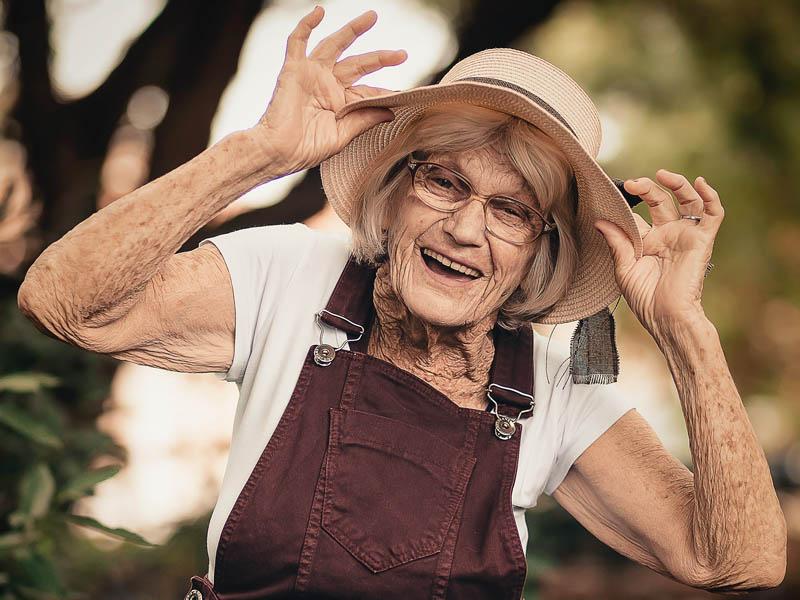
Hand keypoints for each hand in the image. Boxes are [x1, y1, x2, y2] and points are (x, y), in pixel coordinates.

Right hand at [249, 6, 406, 177]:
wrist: (279, 151)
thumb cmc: (307, 149)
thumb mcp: (343, 135)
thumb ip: (365, 119)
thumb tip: (391, 110)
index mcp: (341, 102)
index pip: (368, 91)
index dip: (385, 92)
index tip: (404, 94)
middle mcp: (328, 84)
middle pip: (359, 64)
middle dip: (380, 58)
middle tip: (402, 54)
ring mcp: (312, 74)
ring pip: (335, 45)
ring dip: (352, 30)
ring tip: (372, 17)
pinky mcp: (294, 69)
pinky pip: (298, 41)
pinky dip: (306, 24)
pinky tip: (319, 11)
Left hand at [595, 169, 723, 337]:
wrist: (665, 316)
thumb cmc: (644, 297)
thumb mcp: (623, 266)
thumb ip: (616, 241)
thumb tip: (599, 221)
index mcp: (646, 240)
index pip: (637, 213)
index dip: (626, 203)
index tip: (609, 196)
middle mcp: (667, 234)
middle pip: (660, 201)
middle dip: (647, 189)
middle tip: (633, 183)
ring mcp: (685, 235)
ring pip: (687, 200)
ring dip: (678, 184)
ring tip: (662, 175)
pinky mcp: (702, 240)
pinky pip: (713, 214)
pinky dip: (711, 196)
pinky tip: (701, 183)